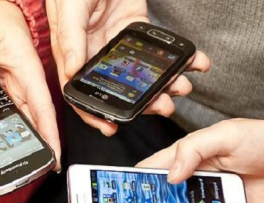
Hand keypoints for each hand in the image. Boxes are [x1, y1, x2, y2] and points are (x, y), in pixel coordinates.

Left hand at [0, 0, 60, 168]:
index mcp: (29, 73)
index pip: (44, 110)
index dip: (50, 136)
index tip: (54, 159)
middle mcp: (27, 84)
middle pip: (36, 121)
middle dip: (38, 147)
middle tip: (33, 171)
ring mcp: (17, 88)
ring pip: (23, 120)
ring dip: (22, 140)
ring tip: (16, 164)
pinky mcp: (7, 89)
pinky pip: (8, 113)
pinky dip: (6, 128)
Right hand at [46, 0, 210, 135]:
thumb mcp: (69, 8)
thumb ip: (71, 38)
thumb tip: (73, 70)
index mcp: (72, 53)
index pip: (81, 92)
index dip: (94, 114)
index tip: (111, 128)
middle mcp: (95, 51)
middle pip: (118, 87)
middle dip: (143, 102)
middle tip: (163, 107)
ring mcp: (117, 41)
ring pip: (140, 72)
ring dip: (164, 83)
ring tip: (182, 87)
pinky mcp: (135, 26)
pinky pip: (156, 47)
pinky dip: (177, 56)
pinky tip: (194, 61)